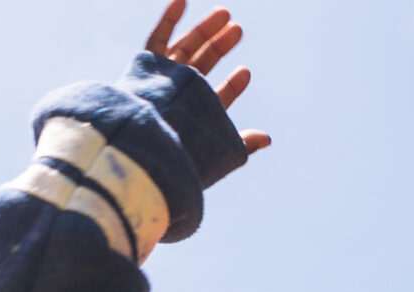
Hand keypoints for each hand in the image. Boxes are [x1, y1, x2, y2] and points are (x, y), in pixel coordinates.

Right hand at [145, 2, 270, 152]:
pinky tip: (182, 0)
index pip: (216, 97)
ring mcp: (162, 78)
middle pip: (201, 64)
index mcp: (193, 116)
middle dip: (219, 46)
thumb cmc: (180, 153)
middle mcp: (178, 95)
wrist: (149, 146)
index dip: (232, 85)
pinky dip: (168, 19)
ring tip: (225, 14)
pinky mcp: (145, 65)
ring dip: (204, 30)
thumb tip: (268, 138)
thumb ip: (241, 142)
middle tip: (238, 29)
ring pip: (185, 48)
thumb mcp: (217, 150)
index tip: (246, 73)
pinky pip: (157, 39)